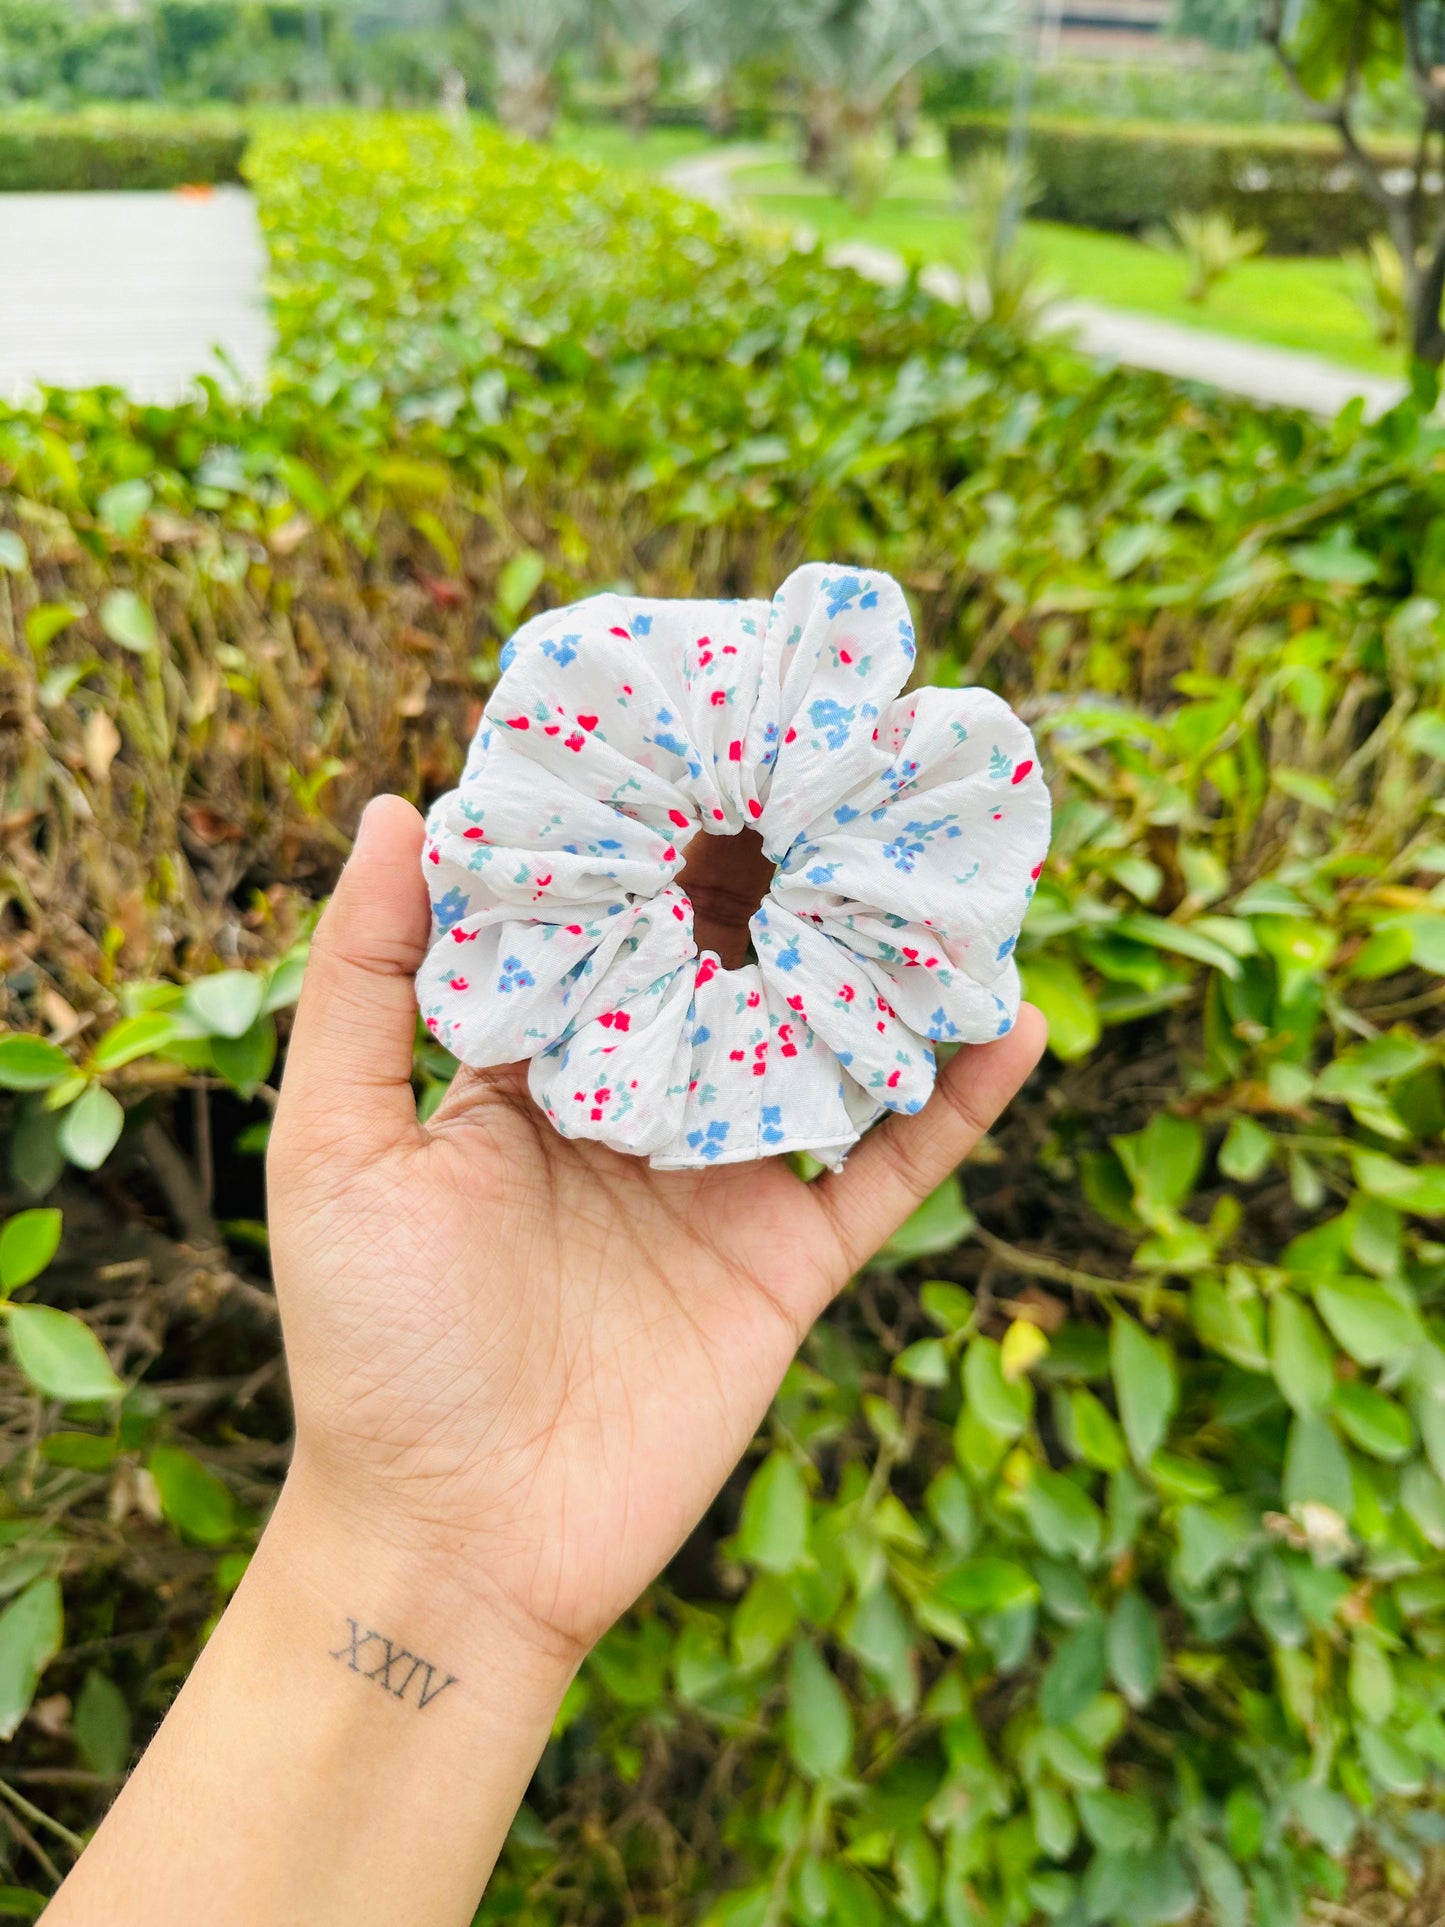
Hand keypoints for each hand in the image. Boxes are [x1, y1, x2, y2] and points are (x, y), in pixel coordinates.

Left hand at [268, 795, 1045, 1669]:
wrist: (452, 1538)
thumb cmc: (373, 1343)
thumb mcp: (338, 1146)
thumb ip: (367, 985)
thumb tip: (401, 809)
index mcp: (536, 1075)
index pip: (611, 930)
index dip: (652, 844)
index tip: (700, 735)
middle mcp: (641, 1113)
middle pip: (737, 977)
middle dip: (788, 887)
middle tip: (851, 771)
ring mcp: (724, 1187)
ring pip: (828, 1055)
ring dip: (889, 972)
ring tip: (953, 869)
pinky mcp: (789, 1265)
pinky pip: (889, 1172)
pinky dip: (954, 1103)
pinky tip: (1013, 1019)